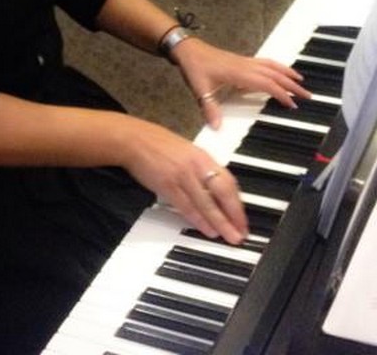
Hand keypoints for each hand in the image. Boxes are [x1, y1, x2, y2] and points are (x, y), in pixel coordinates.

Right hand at [121, 118, 247, 243]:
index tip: (243, 218)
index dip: (238, 202)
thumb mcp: (186, 151)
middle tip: (241, 233)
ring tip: (230, 237)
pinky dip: (199, 221)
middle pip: (222, 193)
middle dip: (234, 216)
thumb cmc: (157, 144)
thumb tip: (214, 189)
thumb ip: (200, 168)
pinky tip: (208, 230)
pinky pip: (187, 207)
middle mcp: (196, 166)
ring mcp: (182, 176)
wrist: (134, 139)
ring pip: (206, 204)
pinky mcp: (167, 185)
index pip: (228, 181)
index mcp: (202, 156)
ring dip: (220, 222)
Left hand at [170, 37, 310, 129]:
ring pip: (272, 66)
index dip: (281, 94)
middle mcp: (246, 65)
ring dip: (287, 73)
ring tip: (300, 81)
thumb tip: (217, 127)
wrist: (188, 49)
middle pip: (275, 74)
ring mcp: (245, 61)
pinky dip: (277, 67)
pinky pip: (265, 63)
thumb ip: (209, 108)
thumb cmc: (195, 67)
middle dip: (292, 85)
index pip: (267, 83)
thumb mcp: (200, 89)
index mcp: (240, 73)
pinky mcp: (242, 60)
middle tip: (307, 95)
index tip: (292, 104)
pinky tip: (279, 71)